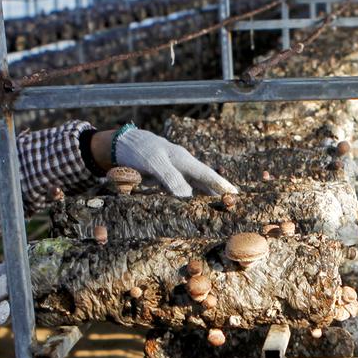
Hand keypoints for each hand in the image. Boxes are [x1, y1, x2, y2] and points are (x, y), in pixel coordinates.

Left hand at [112, 127, 238, 197]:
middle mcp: (182, 167)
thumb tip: (187, 196)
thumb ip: (171, 177)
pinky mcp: (165, 180)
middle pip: (204, 183)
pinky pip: (180, 192)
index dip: (221, 185)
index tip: (235, 194)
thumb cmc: (139, 150)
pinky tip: (191, 209)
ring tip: (216, 212)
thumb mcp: (154, 162)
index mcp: (184, 160)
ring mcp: (174, 174)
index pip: (207, 175)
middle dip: (217, 194)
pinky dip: (188, 200)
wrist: (122, 145)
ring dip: (203, 199)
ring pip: (193, 188)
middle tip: (232, 208)